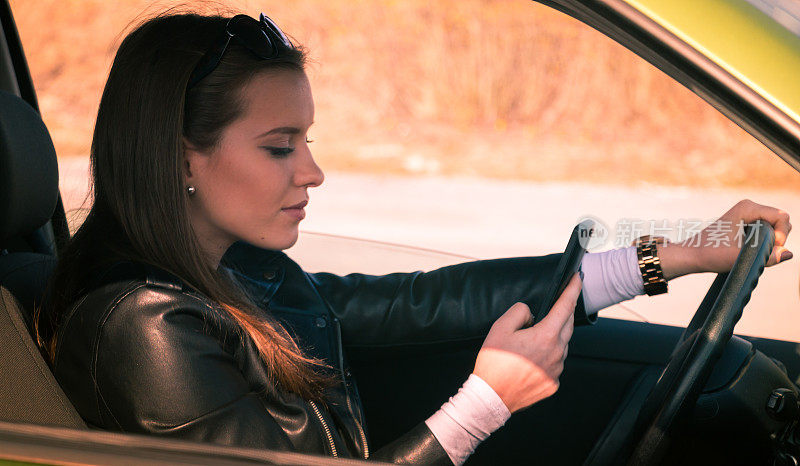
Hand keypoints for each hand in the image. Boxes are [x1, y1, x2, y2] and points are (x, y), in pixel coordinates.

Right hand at [472, 274, 580, 412]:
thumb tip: (531, 314)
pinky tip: (531, 357)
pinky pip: (555, 362)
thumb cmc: (494, 362)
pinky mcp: (552, 383)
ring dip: (554, 335)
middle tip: (560, 300)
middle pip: (567, 324)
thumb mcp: (500, 327)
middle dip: (565, 310)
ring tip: (534, 335)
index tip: (578, 277)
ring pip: (562, 345)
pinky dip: (548, 354)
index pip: (565, 306)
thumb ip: (520, 312)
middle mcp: (557, 353)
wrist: (491, 398)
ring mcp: (556, 370)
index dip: (573, 289)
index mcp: (545, 336)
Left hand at [660, 199, 792, 279]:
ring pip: (775, 227)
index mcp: (748, 208)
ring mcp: (748, 215)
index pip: (782, 217)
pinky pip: (767, 231)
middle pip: (781, 221)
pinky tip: (750, 250)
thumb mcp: (740, 258)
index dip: (781, 235)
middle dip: (777, 238)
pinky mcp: (746, 223)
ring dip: (771, 242)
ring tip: (752, 252)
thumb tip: (788, 253)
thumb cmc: (710, 254)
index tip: (769, 248)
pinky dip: (765, 242)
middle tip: (760, 252)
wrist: (692, 255)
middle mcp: (749, 207)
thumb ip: (767, 257)